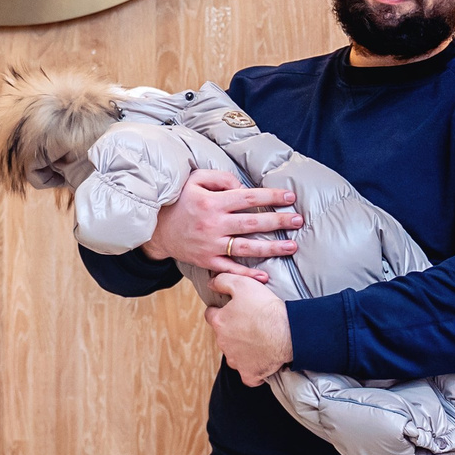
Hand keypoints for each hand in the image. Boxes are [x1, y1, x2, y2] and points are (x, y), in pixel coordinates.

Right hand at [145, 169, 301, 281]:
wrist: (156, 228)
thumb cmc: (179, 200)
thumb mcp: (195, 180)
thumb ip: (220, 178)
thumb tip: (243, 186)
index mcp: (212, 202)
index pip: (248, 197)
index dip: (271, 196)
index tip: (290, 197)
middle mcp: (214, 224)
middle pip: (253, 222)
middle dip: (279, 221)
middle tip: (298, 220)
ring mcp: (211, 244)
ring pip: (247, 247)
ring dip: (271, 247)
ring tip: (292, 246)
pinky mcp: (206, 260)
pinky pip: (230, 268)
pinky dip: (247, 274)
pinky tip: (265, 276)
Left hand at [206, 274, 292, 385]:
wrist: (288, 332)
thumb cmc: (267, 308)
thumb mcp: (243, 284)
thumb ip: (223, 281)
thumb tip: (210, 282)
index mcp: (220, 322)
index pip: (210, 315)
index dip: (220, 310)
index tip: (232, 309)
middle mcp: (223, 343)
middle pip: (222, 335)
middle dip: (232, 330)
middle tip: (250, 323)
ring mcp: (236, 360)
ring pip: (233, 355)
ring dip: (241, 349)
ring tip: (258, 340)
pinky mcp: (249, 373)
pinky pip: (246, 375)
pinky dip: (252, 369)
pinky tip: (260, 361)